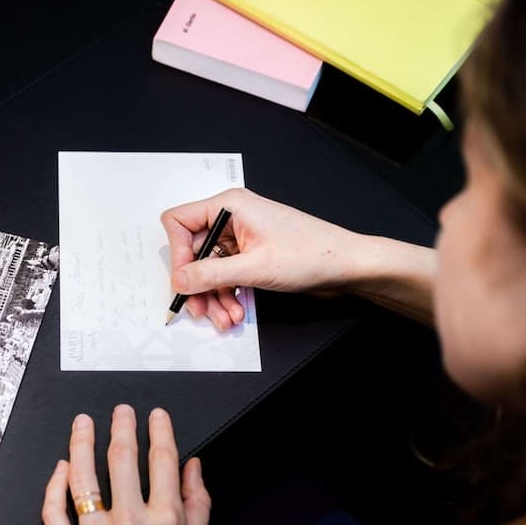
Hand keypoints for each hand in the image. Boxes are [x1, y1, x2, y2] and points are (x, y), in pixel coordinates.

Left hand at [41, 405, 210, 524]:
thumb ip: (197, 505)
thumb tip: (193, 466)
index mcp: (166, 521)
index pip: (162, 459)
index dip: (159, 430)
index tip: (154, 416)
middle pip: (122, 458)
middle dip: (121, 426)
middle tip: (120, 411)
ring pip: (83, 477)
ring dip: (82, 443)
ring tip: (83, 424)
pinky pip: (55, 513)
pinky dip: (55, 485)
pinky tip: (61, 468)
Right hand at [160, 188, 364, 329]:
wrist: (348, 266)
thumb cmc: (312, 253)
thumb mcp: (254, 267)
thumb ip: (211, 274)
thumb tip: (179, 280)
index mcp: (230, 206)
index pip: (179, 222)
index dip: (177, 254)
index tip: (185, 281)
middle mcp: (232, 218)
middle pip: (193, 252)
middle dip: (197, 285)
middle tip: (201, 309)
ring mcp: (241, 238)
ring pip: (209, 269)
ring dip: (213, 296)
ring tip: (225, 318)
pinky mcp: (251, 255)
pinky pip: (225, 276)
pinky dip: (227, 296)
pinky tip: (235, 313)